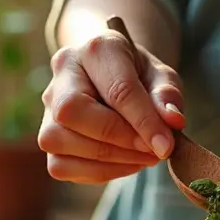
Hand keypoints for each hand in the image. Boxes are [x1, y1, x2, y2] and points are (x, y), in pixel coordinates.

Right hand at [38, 30, 184, 183]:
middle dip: (117, 140)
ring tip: (143, 157)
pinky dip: (96, 172)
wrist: (114, 75)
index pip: (117, 89)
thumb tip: (173, 121)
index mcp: (97, 48)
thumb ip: (167, 96)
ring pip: (59, 140)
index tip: (166, 146)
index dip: (143, 122)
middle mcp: (63, 72)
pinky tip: (123, 163)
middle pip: (72, 111)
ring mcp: (48, 105)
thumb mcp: (162, 77)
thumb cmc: (140, 76)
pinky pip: (61, 165)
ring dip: (108, 160)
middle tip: (153, 151)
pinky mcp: (46, 136)